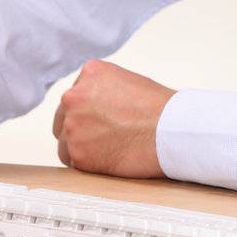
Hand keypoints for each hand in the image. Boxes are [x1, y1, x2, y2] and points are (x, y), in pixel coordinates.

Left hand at [53, 59, 173, 178]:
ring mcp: (73, 125)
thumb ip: (101, 89)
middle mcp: (74, 96)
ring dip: (83, 146)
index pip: (75, 96)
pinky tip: (111, 157)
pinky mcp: (77, 153)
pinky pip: (73, 161)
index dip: (90, 110)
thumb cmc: (160, 108)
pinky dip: (89, 163)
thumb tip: (88, 106)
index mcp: (90, 73)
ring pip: (65, 141)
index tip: (107, 119)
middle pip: (64, 117)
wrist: (173, 131)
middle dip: (81, 128)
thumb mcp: (127, 82)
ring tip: (112, 146)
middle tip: (107, 135)